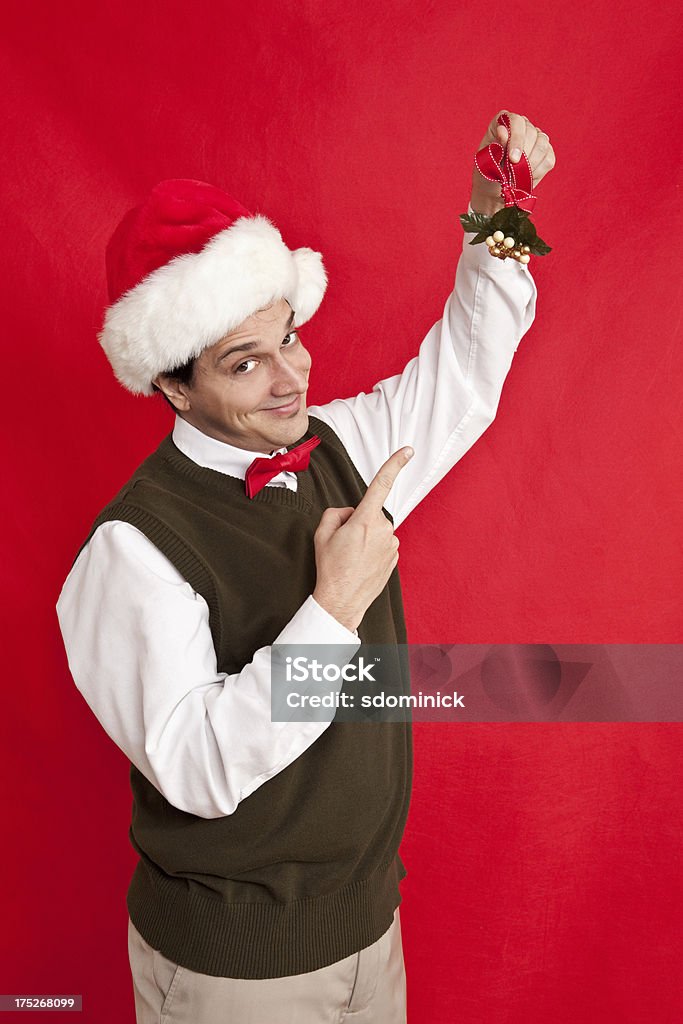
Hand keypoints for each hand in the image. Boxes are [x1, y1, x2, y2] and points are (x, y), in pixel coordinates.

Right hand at [312, 446, 413, 631]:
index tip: (408, 450)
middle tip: (342, 543)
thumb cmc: (331, 568)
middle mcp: (383, 530)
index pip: (382, 484)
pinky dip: (371, 550)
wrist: (342, 601)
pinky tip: (360, 564)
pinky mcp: (394, 558)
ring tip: (350, 557)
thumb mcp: (322, 533)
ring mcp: (392, 545)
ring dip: (364, 537)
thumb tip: (349, 513)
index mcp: (365, 520)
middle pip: (370, 513)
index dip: (395, 464)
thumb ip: (336, 512)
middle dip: (357, 521)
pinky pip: (382, 544)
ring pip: (376, 530)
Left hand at [469, 110, 555, 215]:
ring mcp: (536, 137)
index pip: (515, 121)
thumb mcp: (486, 162)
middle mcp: (522, 126)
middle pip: (531, 132)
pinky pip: (548, 159)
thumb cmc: (487, 174)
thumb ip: (496, 146)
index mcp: (503, 122)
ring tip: (518, 177)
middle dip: (524, 155)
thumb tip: (502, 130)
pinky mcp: (546, 152)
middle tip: (514, 172)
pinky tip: (526, 178)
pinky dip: (538, 172)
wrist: (494, 191)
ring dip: (531, 164)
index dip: (516, 139)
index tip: (513, 159)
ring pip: (542, 144)